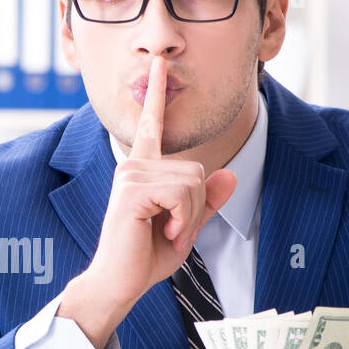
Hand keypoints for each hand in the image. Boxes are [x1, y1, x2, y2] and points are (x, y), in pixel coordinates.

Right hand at [58, 55, 236, 348]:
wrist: (119, 283)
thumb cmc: (144, 257)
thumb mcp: (185, 227)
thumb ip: (205, 202)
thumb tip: (230, 176)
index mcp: (142, 169)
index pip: (152, 126)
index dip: (157, 95)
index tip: (159, 66)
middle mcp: (134, 165)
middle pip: (197, 170)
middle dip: (195, 207)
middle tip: (172, 232)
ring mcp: (131, 174)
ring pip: (193, 182)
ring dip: (189, 216)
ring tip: (165, 234)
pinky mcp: (133, 189)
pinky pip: (182, 195)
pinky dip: (182, 221)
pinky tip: (163, 234)